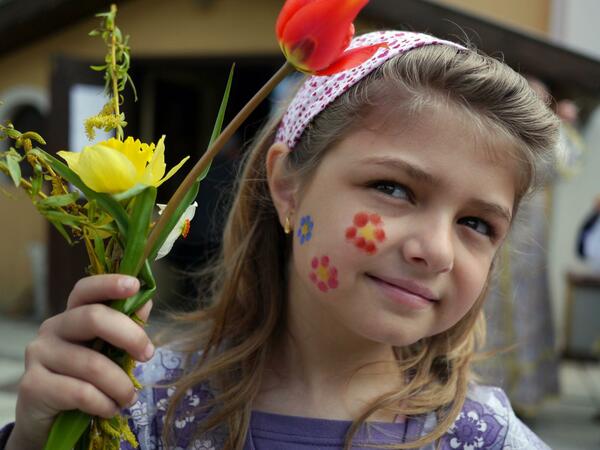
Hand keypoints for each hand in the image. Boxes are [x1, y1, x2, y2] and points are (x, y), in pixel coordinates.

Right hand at [6, 274, 152, 449]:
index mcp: (72, 315)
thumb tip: (146, 302)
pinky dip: (104, 404)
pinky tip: (110, 408)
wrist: (49, 421)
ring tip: (129, 398)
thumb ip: (126, 329)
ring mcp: (39, 355)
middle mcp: (51, 328)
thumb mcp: (109, 353)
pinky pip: (81, 393)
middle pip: (93, 318)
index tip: (135, 285)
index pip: (86, 290)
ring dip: (120, 385)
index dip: (109, 284)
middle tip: (148, 355)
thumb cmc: (84, 380)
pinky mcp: (33, 385)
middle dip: (130, 336)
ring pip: (92, 364)